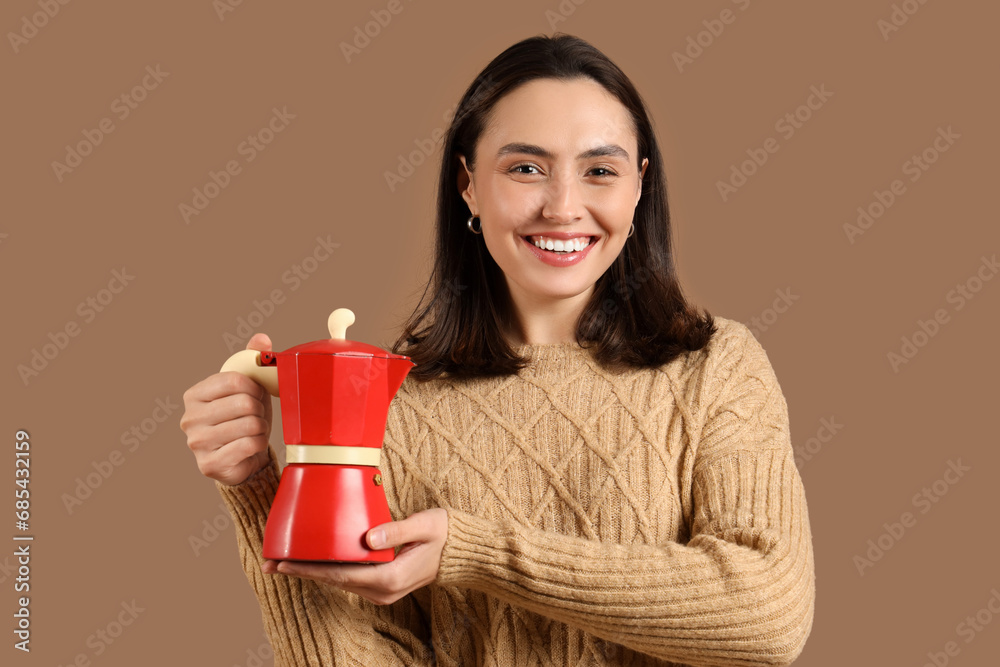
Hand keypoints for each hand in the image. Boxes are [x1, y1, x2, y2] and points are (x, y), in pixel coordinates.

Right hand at [180, 333, 274, 485]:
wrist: (243, 458)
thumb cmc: (244, 418)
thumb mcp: (248, 387)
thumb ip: (252, 360)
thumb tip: (261, 339)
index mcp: (194, 394)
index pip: (234, 380)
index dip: (254, 386)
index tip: (257, 393)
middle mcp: (190, 418)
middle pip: (244, 404)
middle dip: (259, 409)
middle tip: (257, 414)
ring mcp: (197, 443)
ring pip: (249, 425)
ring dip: (261, 427)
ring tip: (255, 430)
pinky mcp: (210, 464)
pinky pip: (249, 445)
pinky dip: (259, 444)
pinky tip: (252, 446)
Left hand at [262, 508, 448, 604]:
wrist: (461, 552)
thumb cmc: (445, 534)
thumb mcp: (425, 526)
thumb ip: (397, 530)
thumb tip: (368, 538)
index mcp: (390, 578)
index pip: (341, 574)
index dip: (311, 568)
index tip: (285, 563)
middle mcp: (383, 591)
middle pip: (335, 581)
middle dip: (303, 571)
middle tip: (271, 563)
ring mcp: (382, 592)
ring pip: (340, 582)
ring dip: (314, 572)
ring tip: (286, 563)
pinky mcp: (382, 586)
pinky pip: (350, 579)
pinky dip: (330, 571)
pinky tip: (315, 562)